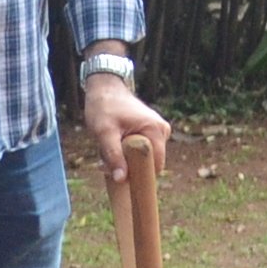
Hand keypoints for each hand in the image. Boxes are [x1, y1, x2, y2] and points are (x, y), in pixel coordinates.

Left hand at [82, 65, 171, 184]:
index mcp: (156, 130)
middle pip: (149, 163)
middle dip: (128, 167)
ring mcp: (157, 131)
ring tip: (108, 150)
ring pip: (144, 158)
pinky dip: (127, 152)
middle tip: (105, 162)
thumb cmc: (104, 106)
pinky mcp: (151, 132)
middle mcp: (162, 131)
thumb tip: (121, 179)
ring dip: (125, 160)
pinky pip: (142, 151)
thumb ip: (114, 155)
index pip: (155, 165)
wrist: (104, 87)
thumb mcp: (105, 132)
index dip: (138, 175)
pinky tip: (114, 145)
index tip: (118, 174)